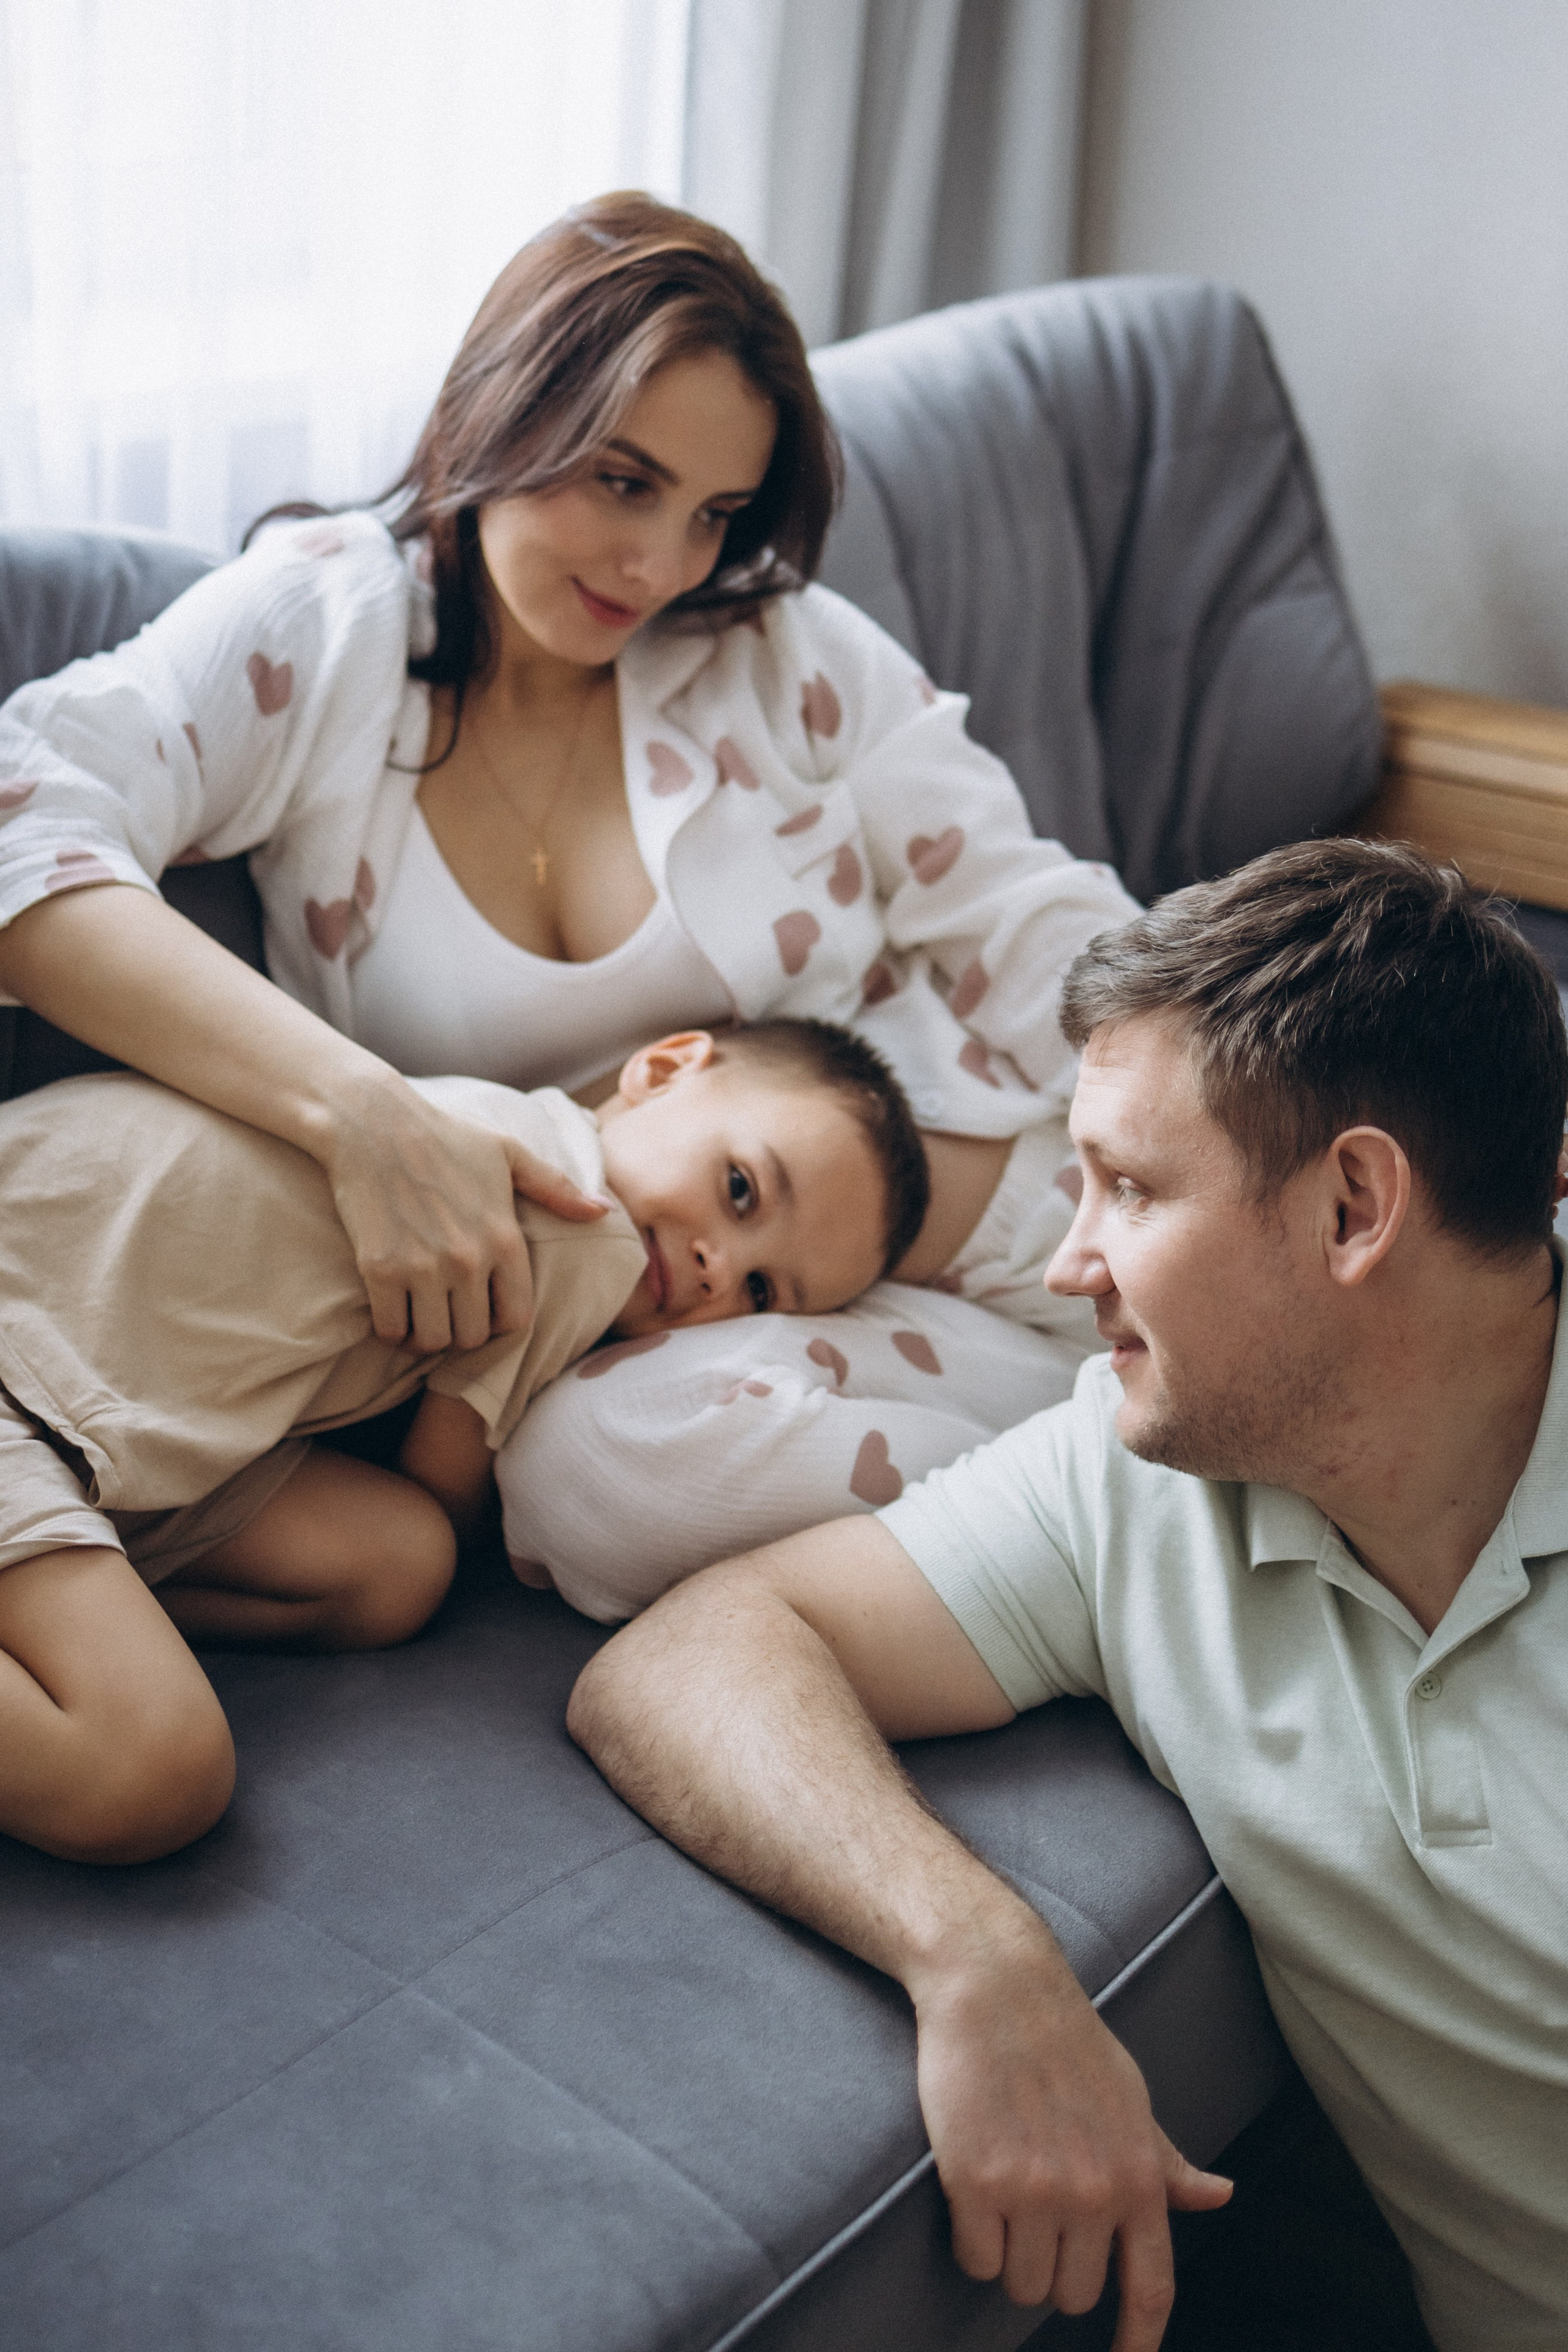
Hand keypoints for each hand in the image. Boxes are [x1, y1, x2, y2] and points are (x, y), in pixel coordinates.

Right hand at [322, 1076, 607, 1348]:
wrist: (372, 1122)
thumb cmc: (445, 1136)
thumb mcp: (509, 1153)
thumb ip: (556, 1188)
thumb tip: (603, 1212)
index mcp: (504, 1237)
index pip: (517, 1318)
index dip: (500, 1323)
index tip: (483, 1310)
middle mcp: (468, 1258)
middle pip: (473, 1337)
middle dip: (462, 1331)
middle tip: (447, 1313)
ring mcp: (423, 1266)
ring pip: (433, 1340)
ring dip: (426, 1335)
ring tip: (419, 1315)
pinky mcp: (380, 1269)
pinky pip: (391, 1329)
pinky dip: (392, 1329)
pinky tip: (392, 1309)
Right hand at [912, 1917, 1230, 2347]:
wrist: (997, 1984)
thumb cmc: (1067, 2040)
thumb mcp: (1131, 2099)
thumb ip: (1167, 2162)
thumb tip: (1220, 2196)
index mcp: (1139, 2175)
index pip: (1152, 2287)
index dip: (1140, 2342)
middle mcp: (1092, 2191)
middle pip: (1072, 2295)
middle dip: (1052, 2266)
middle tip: (1037, 2207)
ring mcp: (1033, 2189)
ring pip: (1020, 2283)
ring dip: (1010, 2253)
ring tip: (1005, 2187)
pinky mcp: (974, 2181)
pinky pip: (975, 2259)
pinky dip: (972, 2239)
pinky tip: (973, 2187)